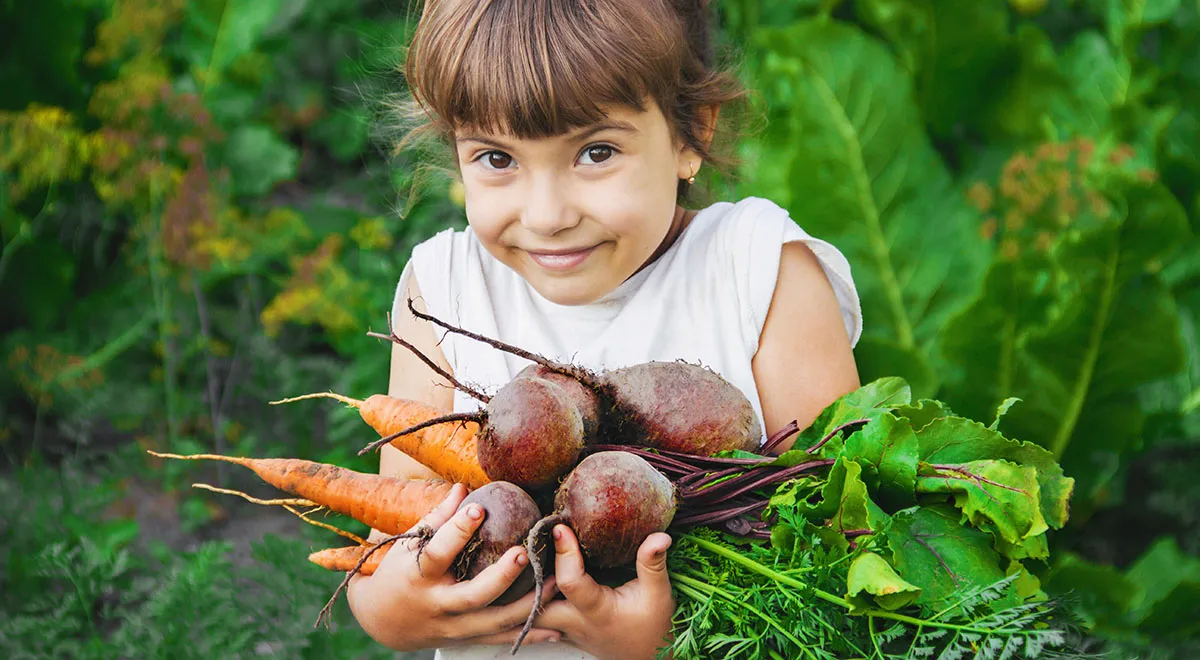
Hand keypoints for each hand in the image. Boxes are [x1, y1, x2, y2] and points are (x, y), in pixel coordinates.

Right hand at [346, 483, 560, 650]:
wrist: (384, 621)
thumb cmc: (400, 571)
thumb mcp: (410, 544)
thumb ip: (438, 518)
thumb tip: (463, 487)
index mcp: (419, 575)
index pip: (438, 552)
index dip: (456, 531)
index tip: (477, 507)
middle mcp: (438, 604)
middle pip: (473, 595)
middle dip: (501, 577)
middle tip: (523, 552)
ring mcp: (454, 626)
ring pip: (495, 622)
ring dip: (528, 606)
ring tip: (555, 583)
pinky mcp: (466, 639)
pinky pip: (502, 639)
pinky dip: (530, 635)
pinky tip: (557, 627)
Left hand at [533, 525, 674, 659]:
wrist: (650, 659)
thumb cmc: (655, 627)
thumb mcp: (658, 594)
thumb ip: (653, 563)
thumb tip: (660, 535)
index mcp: (597, 611)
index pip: (571, 583)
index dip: (564, 554)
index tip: (560, 528)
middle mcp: (575, 622)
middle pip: (535, 604)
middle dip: (523, 580)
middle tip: (521, 544)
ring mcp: (565, 630)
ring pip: (529, 615)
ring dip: (519, 591)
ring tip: (516, 558)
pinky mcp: (562, 631)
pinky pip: (535, 618)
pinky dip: (525, 600)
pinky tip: (520, 578)